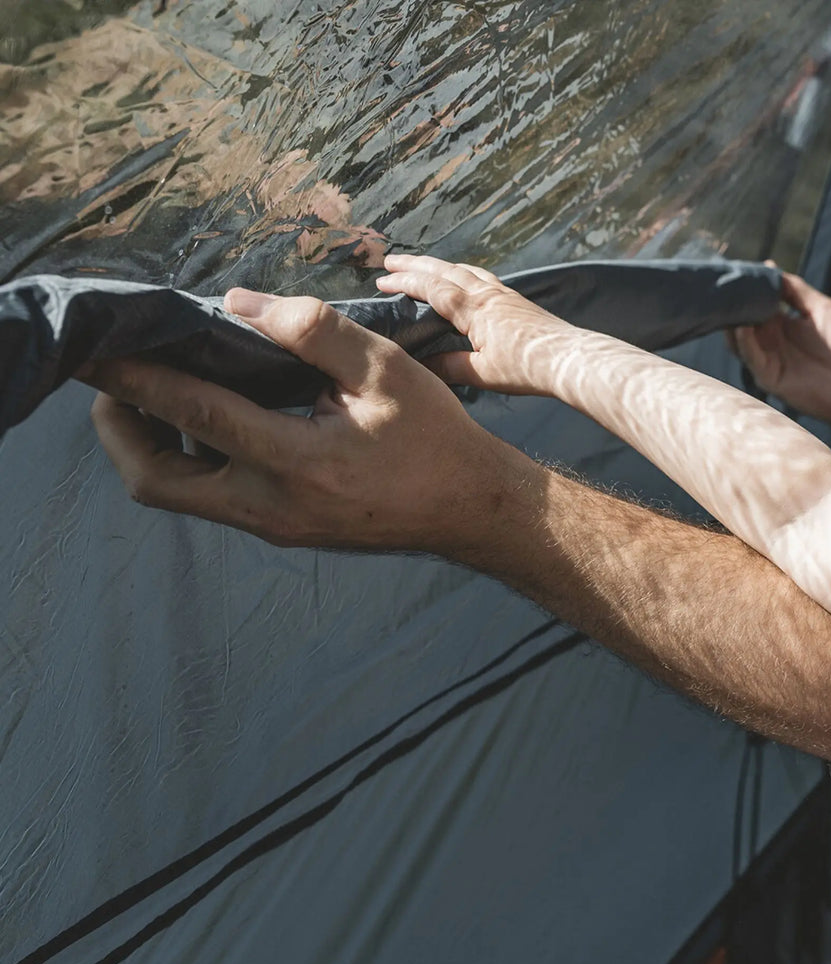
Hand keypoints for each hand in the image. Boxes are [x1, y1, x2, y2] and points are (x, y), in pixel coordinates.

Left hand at [82, 290, 520, 553]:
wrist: (468, 510)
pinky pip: (207, 499)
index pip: (198, 414)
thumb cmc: (434, 438)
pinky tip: (206, 421)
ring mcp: (272, 525)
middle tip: (117, 377)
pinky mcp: (280, 530)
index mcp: (299, 463)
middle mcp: (271, 505)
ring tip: (152, 393)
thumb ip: (312, 331)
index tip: (98, 347)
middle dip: (119, 426)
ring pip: (175, 495)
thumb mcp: (385, 370)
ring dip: (147, 445)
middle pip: (156, 478)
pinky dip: (185, 458)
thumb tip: (240, 303)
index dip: (139, 378)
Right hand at [375, 254, 591, 395]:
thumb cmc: (527, 368)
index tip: (381, 281)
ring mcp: (503, 293)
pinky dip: (464, 272)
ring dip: (439, 265)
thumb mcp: (483, 374)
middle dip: (415, 265)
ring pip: (464, 269)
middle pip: (444, 270)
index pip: (431, 289)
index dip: (404, 283)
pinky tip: (464, 277)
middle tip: (390, 261)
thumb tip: (423, 366)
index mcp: (474, 310)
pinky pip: (482, 276)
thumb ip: (451, 367)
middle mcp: (487, 294)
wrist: (569, 359)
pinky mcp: (516, 300)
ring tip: (422, 265)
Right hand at [729, 271, 830, 429]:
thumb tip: (773, 270)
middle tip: (725, 285)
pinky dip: (744, 342)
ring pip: (740, 339)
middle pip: (743, 320)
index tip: (739, 272)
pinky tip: (742, 327)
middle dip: (735, 304)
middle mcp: (770, 342)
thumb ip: (797, 290)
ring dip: (733, 322)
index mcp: (782, 326)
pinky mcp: (768, 377)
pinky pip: (751, 357)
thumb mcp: (821, 308)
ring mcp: (767, 359)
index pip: (757, 305)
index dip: (748, 289)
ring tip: (730, 303)